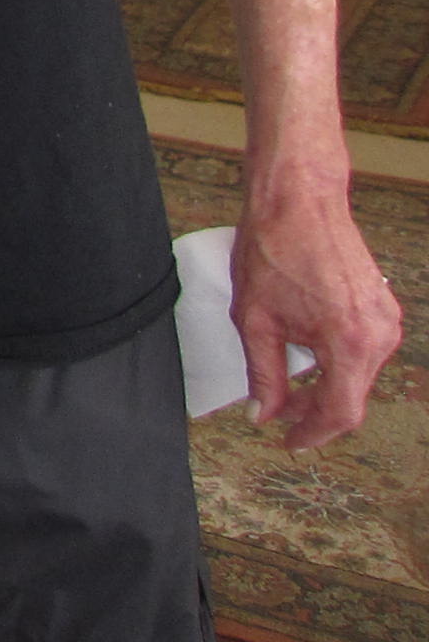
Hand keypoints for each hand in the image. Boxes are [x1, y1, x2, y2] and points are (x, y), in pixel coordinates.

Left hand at [235, 174, 402, 448]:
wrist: (299, 200)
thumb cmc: (272, 250)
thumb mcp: (254, 319)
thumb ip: (263, 375)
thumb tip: (263, 415)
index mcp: (349, 342)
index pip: (341, 413)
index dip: (312, 433)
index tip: (287, 442)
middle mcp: (379, 336)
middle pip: (352, 397)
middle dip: (314, 411)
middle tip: (277, 412)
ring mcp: (388, 321)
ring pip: (359, 377)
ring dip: (326, 387)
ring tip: (288, 383)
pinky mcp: (385, 309)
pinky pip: (364, 352)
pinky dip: (338, 364)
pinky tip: (307, 355)